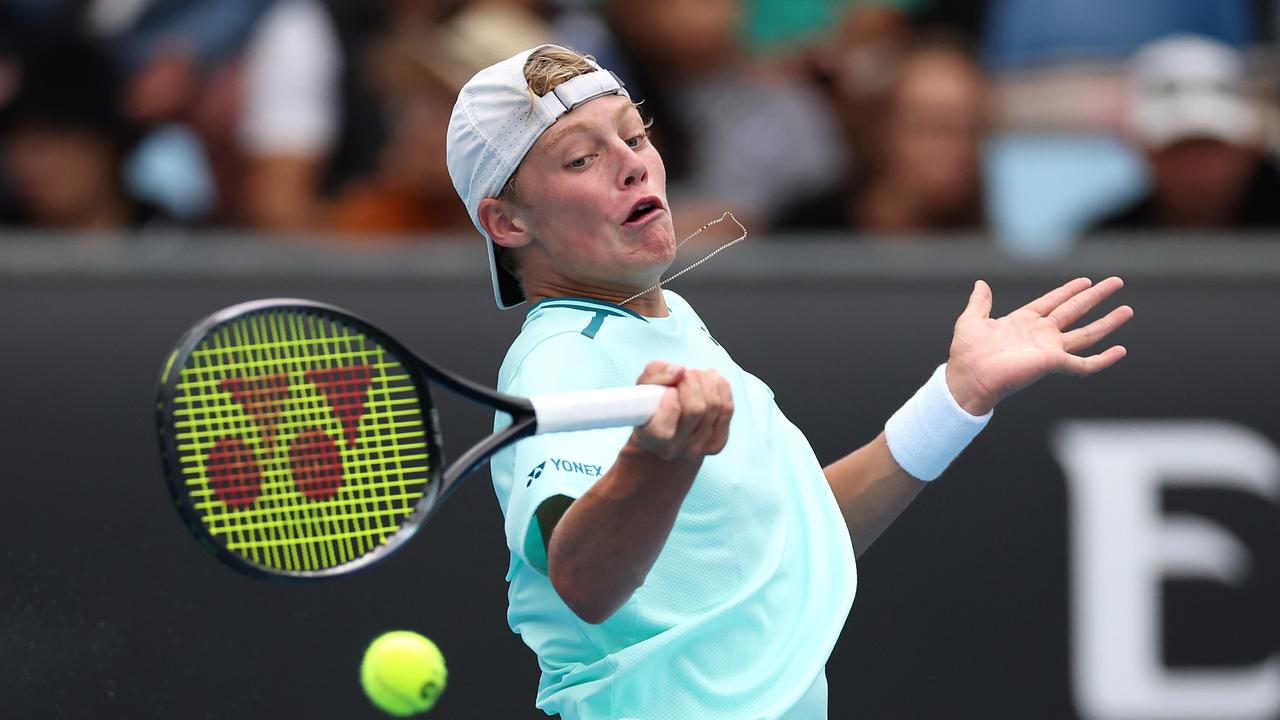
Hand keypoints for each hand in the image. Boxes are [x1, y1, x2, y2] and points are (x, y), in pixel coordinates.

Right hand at [629, 361, 732, 460]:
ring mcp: (698, 448)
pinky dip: (721, 388)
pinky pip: (727, 409)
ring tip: (695, 376)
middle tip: (684, 375)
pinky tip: (710, 382)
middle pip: (696, 409)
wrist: (666, 433)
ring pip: (714, 406)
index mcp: (650, 439)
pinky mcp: (716, 443)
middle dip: (692, 382)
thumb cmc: (652, 405)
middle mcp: (674, 448)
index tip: (670, 389)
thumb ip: (655, 373)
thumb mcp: (644, 386)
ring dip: (706, 381)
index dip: (671, 399)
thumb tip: (679, 371)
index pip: (664, 426)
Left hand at [946, 277, 1132, 414]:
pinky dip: (1103, 359)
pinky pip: (1084, 364)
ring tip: (1127, 309)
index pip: (1052, 302)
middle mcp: (1041, 334)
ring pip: (1086, 333)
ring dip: (1107, 322)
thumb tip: (981, 283)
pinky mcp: (1053, 363)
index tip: (1086, 280)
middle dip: (1096, 297)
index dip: (1069, 291)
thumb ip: (980, 302)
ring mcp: (1049, 349)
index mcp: (1023, 322)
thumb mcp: (971, 320)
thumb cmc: (967, 353)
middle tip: (1116, 282)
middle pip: (1075, 311)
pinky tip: (1120, 350)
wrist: (969, 378)